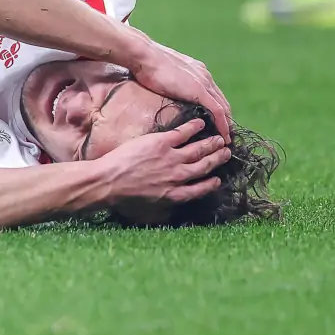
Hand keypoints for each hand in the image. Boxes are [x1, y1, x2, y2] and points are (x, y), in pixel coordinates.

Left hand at [101, 118, 230, 206]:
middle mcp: (178, 177)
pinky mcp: (162, 143)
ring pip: (199, 149)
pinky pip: (184, 133)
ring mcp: (172, 159)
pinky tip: (201, 123)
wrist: (108, 182)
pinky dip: (194, 127)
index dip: (212, 183)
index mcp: (175, 194)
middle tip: (226, 152)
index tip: (218, 178)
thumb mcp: (147, 210)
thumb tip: (168, 211)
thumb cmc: (122, 198)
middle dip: (217, 159)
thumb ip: (163, 206)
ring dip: (212, 143)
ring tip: (220, 139)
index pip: (201, 189)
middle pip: (204, 166)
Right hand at [132, 40, 232, 141]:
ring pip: (223, 106)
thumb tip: (167, 91)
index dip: (218, 109)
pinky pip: (217, 110)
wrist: (145, 56)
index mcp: (197, 71)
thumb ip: (171, 82)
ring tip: (226, 138)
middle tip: (225, 134)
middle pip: (222, 100)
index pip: (213, 93)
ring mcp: (204, 82)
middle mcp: (205, 76)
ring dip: (227, 124)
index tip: (217, 122)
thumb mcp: (165, 74)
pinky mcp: (199, 90)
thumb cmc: (147, 64)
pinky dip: (223, 124)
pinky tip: (223, 135)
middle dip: (226, 118)